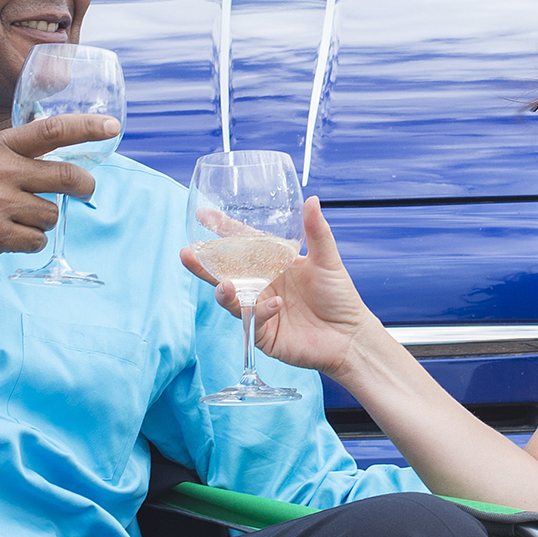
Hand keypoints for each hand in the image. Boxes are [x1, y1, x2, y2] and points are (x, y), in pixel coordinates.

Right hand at [0, 113, 116, 327]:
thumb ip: (14, 157)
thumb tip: (63, 157)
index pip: (51, 130)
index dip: (86, 127)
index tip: (112, 127)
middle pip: (65, 175)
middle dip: (84, 185)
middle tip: (86, 190)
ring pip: (53, 213)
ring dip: (44, 222)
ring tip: (18, 222)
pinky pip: (38, 240)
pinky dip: (32, 243)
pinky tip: (9, 238)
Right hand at [180, 196, 378, 376]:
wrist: (350, 337)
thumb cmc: (339, 297)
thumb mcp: (328, 260)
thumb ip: (317, 232)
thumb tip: (312, 199)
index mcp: (273, 263)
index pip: (242, 243)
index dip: (223, 229)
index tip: (203, 214)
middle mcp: (261, 284)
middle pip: (226, 271)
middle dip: (205, 264)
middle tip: (187, 252)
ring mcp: (259, 308)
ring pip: (231, 298)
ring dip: (224, 291)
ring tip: (225, 286)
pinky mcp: (262, 332)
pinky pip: (254, 320)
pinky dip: (262, 311)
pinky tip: (277, 305)